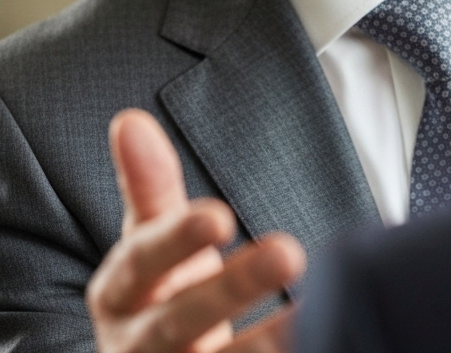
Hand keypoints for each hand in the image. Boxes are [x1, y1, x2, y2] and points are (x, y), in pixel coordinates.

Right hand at [87, 109, 305, 352]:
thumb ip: (148, 184)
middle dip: (233, 288)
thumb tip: (130, 120)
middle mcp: (137, 347)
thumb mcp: (150, 239)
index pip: (143, 263)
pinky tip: (329, 345)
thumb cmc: (161, 294)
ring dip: (267, 346)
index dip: (178, 242)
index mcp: (121, 294)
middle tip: (289, 252)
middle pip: (180, 321)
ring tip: (316, 318)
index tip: (221, 216)